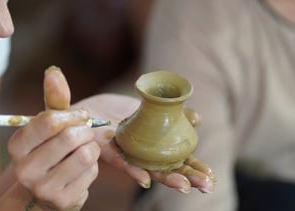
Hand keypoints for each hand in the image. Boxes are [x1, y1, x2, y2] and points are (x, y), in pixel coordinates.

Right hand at [7, 66, 98, 210]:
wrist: (46, 193)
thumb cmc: (49, 150)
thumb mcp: (49, 126)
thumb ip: (54, 99)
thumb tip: (53, 71)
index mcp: (17, 145)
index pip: (49, 121)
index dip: (72, 115)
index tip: (80, 116)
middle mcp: (25, 169)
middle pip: (70, 137)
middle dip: (85, 132)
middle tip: (85, 134)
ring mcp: (43, 188)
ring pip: (85, 155)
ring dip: (91, 149)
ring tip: (83, 150)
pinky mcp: (63, 201)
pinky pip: (91, 173)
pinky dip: (93, 167)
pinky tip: (82, 169)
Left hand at [75, 94, 215, 193]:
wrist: (83, 114)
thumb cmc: (115, 113)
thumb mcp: (147, 108)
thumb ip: (173, 113)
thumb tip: (197, 117)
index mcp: (157, 144)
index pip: (181, 157)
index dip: (196, 164)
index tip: (212, 175)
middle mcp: (147, 153)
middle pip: (172, 167)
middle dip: (190, 175)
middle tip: (208, 184)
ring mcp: (131, 155)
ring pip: (153, 170)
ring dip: (169, 178)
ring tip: (185, 186)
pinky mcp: (111, 153)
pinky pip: (124, 164)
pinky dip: (135, 172)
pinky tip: (145, 181)